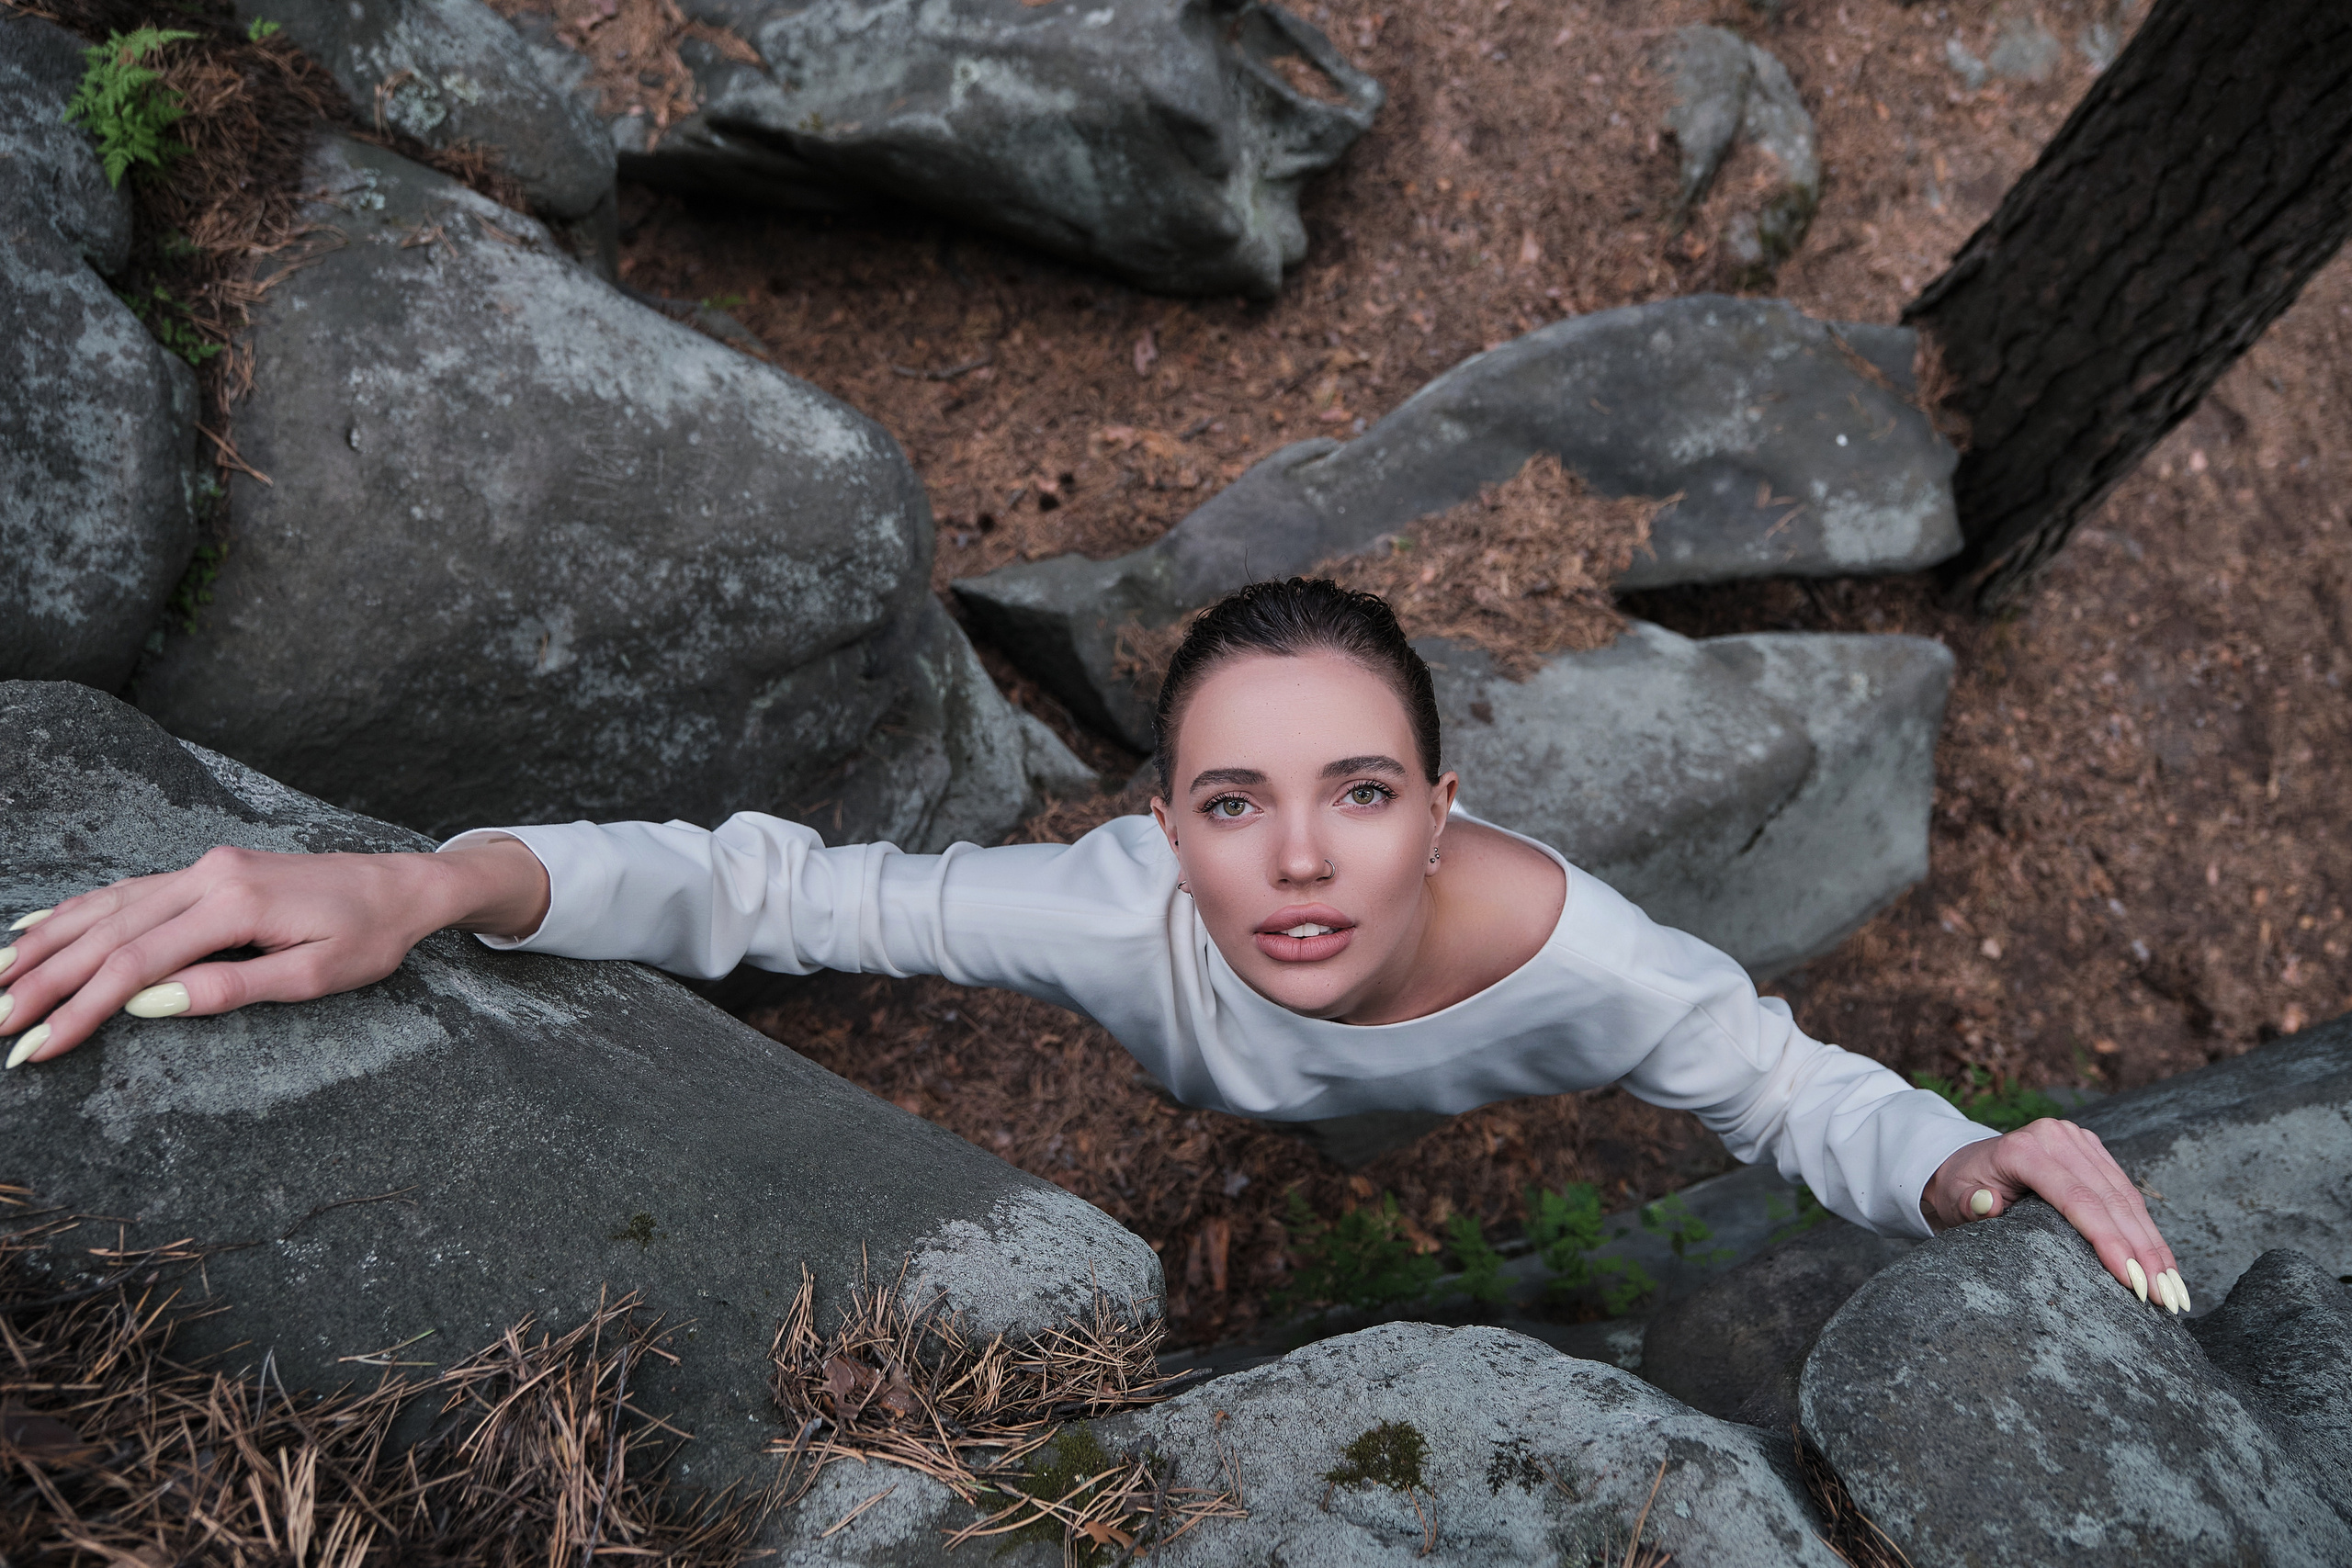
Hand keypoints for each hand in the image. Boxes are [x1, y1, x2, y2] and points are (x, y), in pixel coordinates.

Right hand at [0, 838, 548, 1068]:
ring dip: (46, 946)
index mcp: (233, 902)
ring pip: (105, 907)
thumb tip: (148, 1004)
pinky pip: (127, 892)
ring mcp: (203, 867)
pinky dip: (77, 913)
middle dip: (43, 983)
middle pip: (105, 933)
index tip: (36, 1048)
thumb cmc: (368, 936)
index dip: (80, 1009)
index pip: (135, 963)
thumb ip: (229, 988)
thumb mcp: (313, 975)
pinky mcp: (207, 870)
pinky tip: (35, 928)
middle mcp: (207, 875)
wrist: (402, 885)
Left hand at [1926, 1118, 2189, 1313]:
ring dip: (2154, 1246)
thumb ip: (1970, 1205)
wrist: (1963, 1164)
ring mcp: (2079, 1141)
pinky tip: (2164, 1264)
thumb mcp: (1956, 1199)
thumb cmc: (1961, 1189)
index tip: (2132, 1282)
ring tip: (2174, 1290)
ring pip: (2127, 1198)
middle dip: (2142, 1252)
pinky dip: (2147, 1230)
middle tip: (2165, 1298)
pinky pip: (2127, 1193)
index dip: (2108, 1241)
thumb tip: (1987, 1205)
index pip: (2077, 1200)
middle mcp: (2057, 1138)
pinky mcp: (2093, 1151)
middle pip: (2111, 1200)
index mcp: (2024, 1149)